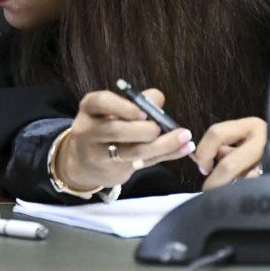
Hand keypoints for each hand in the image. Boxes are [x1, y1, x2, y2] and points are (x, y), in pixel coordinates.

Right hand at [56, 90, 193, 190]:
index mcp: (90, 108)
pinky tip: (185, 148)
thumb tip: (158, 98)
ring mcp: (98, 154)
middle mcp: (89, 131)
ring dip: (162, 144)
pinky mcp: (113, 172)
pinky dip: (167, 154)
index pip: (101, 102)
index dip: (122, 107)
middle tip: (158, 127)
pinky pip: (144, 163)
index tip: (141, 111)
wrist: (84, 162)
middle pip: (116, 130)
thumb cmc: (105, 127)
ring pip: (131, 152)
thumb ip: (137, 103)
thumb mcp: (113, 110)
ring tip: (184, 137)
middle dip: (143, 129)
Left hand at [192, 117, 269, 193]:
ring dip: (236, 194)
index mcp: (253, 125)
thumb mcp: (249, 147)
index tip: (202, 168)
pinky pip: (268, 191)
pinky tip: (259, 200)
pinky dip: (259, 199)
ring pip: (247, 181)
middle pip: (229, 162)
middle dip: (215, 183)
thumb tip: (197, 158)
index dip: (204, 152)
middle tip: (210, 194)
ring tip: (236, 198)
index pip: (217, 132)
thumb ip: (225, 150)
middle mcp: (269, 135)